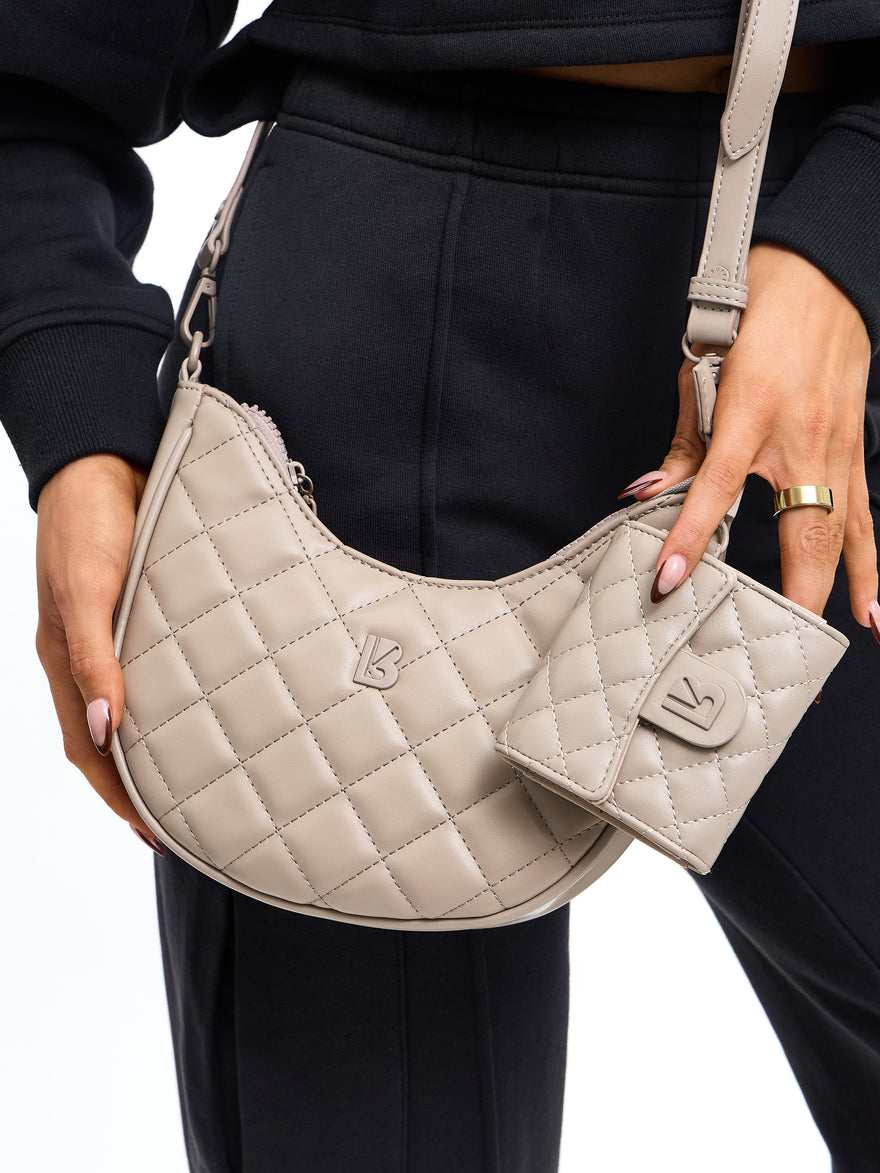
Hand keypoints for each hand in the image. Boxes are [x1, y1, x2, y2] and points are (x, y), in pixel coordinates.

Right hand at [35, 453, 164, 852]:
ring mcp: (118, 635)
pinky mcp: (146, 611)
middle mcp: (90, 656)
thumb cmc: (88, 522)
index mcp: (65, 660)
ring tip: (201, 776)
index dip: (119, 794)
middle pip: (114, 739)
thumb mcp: (86, 591)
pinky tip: (206, 707)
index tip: (154, 833)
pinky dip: (176, 698)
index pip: (91, 748)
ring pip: (137, 706)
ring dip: (161, 745)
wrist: (106, 460)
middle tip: (188, 820)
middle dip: (143, 786)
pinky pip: (158, 668)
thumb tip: (108, 729)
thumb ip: (92, 658)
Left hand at [620, 242, 879, 633]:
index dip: (689, 537)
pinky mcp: (855, 445)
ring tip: (849, 635)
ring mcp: (837, 444)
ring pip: (845, 531)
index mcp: (751, 413)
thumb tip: (646, 497)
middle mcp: (801, 436)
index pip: (715, 490)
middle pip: (802, 530)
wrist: (821, 273)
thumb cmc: (755, 316)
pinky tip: (874, 603)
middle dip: (790, 591)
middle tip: (775, 641)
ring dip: (844, 587)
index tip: (668, 581)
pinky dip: (871, 561)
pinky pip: (865, 513)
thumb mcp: (701, 370)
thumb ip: (682, 444)